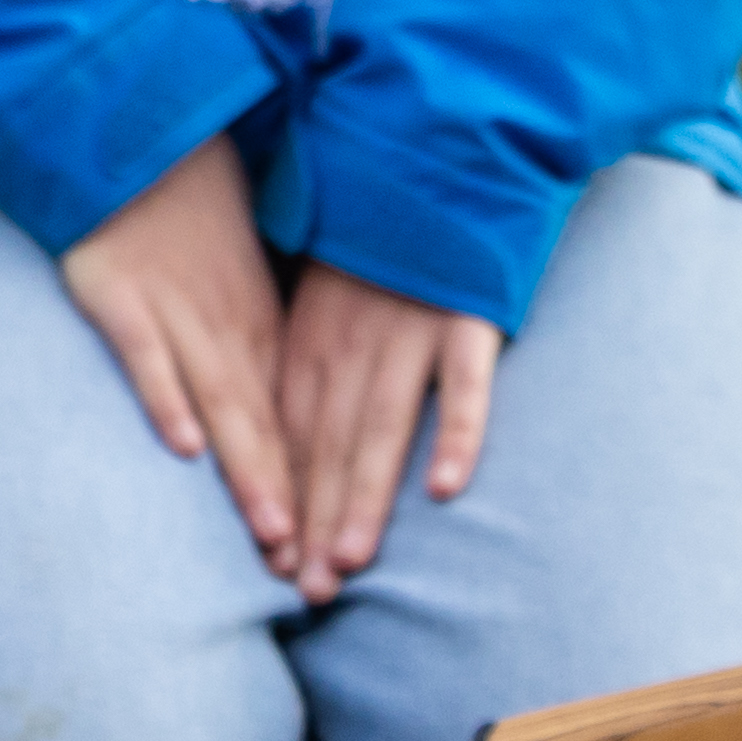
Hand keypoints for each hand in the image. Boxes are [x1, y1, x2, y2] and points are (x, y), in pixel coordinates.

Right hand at [46, 136, 303, 578]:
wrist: (133, 133)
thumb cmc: (185, 205)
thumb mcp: (234, 269)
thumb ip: (248, 331)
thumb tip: (263, 400)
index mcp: (258, 321)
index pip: (291, 418)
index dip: (310, 486)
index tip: (328, 550)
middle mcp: (226, 326)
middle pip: (264, 426)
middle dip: (287, 501)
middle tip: (307, 573)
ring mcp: (174, 313)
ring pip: (220, 402)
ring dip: (246, 470)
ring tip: (270, 531)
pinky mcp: (118, 297)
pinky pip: (146, 355)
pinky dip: (166, 398)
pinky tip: (184, 446)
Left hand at [267, 268, 501, 595]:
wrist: (428, 153)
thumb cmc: (368, 238)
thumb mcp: (318, 295)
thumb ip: (306, 361)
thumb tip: (282, 436)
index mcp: (312, 341)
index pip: (293, 435)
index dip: (285, 497)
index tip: (274, 562)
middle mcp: (353, 345)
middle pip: (332, 445)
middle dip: (317, 518)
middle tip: (306, 588)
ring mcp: (410, 335)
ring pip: (383, 428)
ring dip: (366, 495)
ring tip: (350, 558)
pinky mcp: (467, 320)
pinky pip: (463, 384)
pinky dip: (455, 434)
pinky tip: (444, 488)